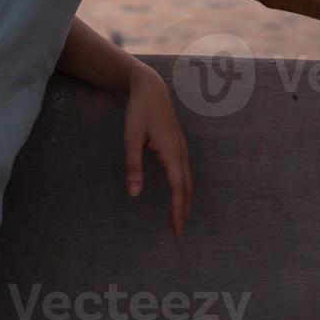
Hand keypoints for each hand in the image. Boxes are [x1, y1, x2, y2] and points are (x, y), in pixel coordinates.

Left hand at [122, 65, 192, 237]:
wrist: (151, 87)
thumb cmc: (139, 111)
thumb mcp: (131, 138)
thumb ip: (133, 166)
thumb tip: (135, 193)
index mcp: (171, 151)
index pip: (178, 188)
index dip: (177, 209)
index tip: (175, 228)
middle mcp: (181, 152)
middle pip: (187, 188)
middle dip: (183, 211)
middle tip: (176, 232)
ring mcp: (182, 148)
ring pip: (188, 181)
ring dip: (184, 201)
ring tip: (176, 220)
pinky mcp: (178, 146)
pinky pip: (184, 173)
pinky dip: (183, 189)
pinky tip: (176, 196)